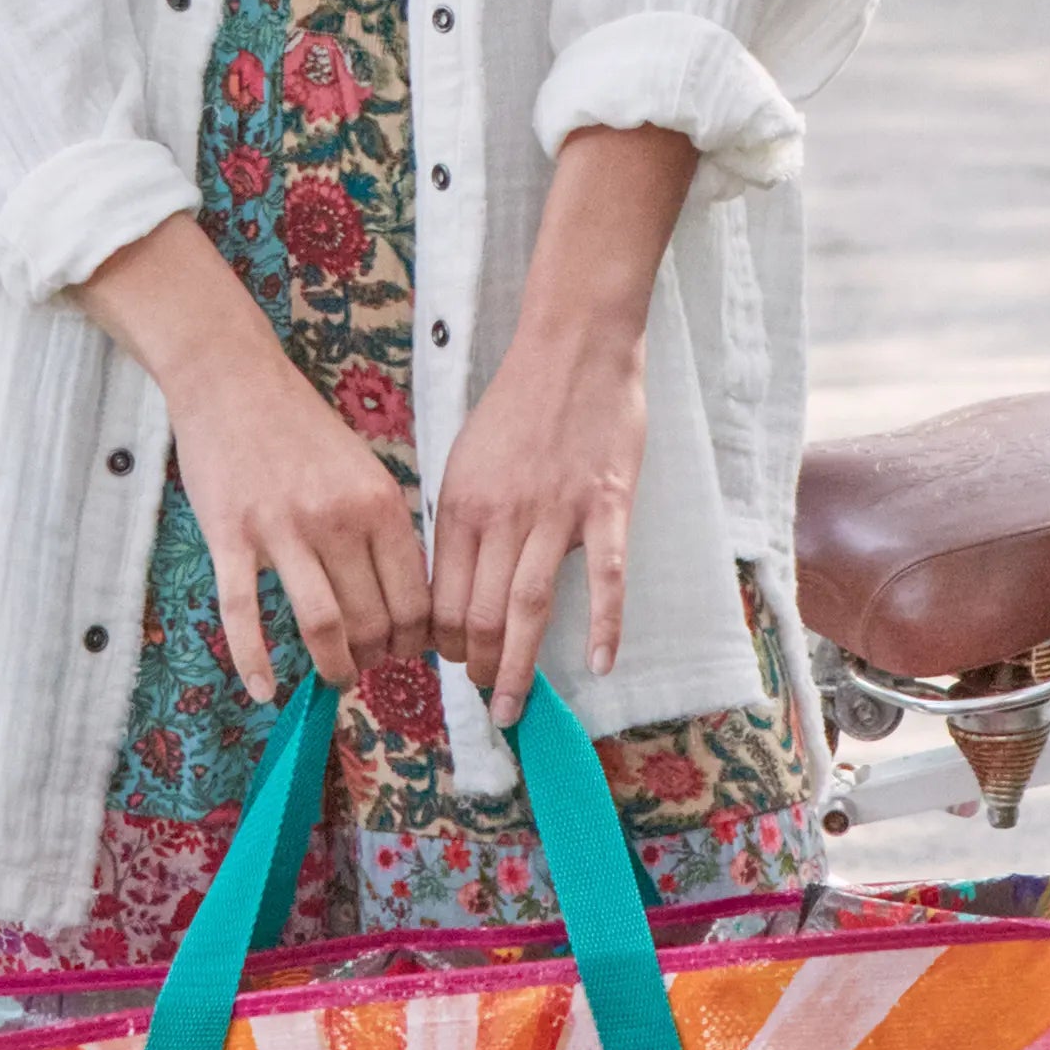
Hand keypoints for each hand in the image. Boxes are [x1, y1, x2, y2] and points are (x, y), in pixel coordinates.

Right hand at [79, 215, 428, 699]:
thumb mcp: (363, 471)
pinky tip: (263, 691)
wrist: (232, 379)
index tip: (403, 651)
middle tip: (366, 665)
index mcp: (380, 503)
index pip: (413, 597)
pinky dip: (253, 660)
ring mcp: (282, 529)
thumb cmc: (301, 429)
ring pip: (322, 624)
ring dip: (334, 665)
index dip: (413, 639)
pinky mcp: (231, 535)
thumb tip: (405, 601)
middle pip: (371, 619)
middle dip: (374, 657)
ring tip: (336, 677)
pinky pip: (243, 612)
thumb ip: (383, 531)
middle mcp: (338, 518)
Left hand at [429, 123, 697, 727]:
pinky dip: (605, 625)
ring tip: (513, 707)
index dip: (444, 642)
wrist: (573, 342)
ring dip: (518, 666)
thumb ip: (462, 526)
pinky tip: (601, 664)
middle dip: (477, 666)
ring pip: (528, 608)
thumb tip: (454, 589)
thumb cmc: (520, 403)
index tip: (454, 665)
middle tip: (487, 698)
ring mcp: (555, 514)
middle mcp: (501, 516)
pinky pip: (605, 578)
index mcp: (461, 507)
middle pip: (479, 614)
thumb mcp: (467, 461)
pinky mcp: (605, 506)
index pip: (443, 596)